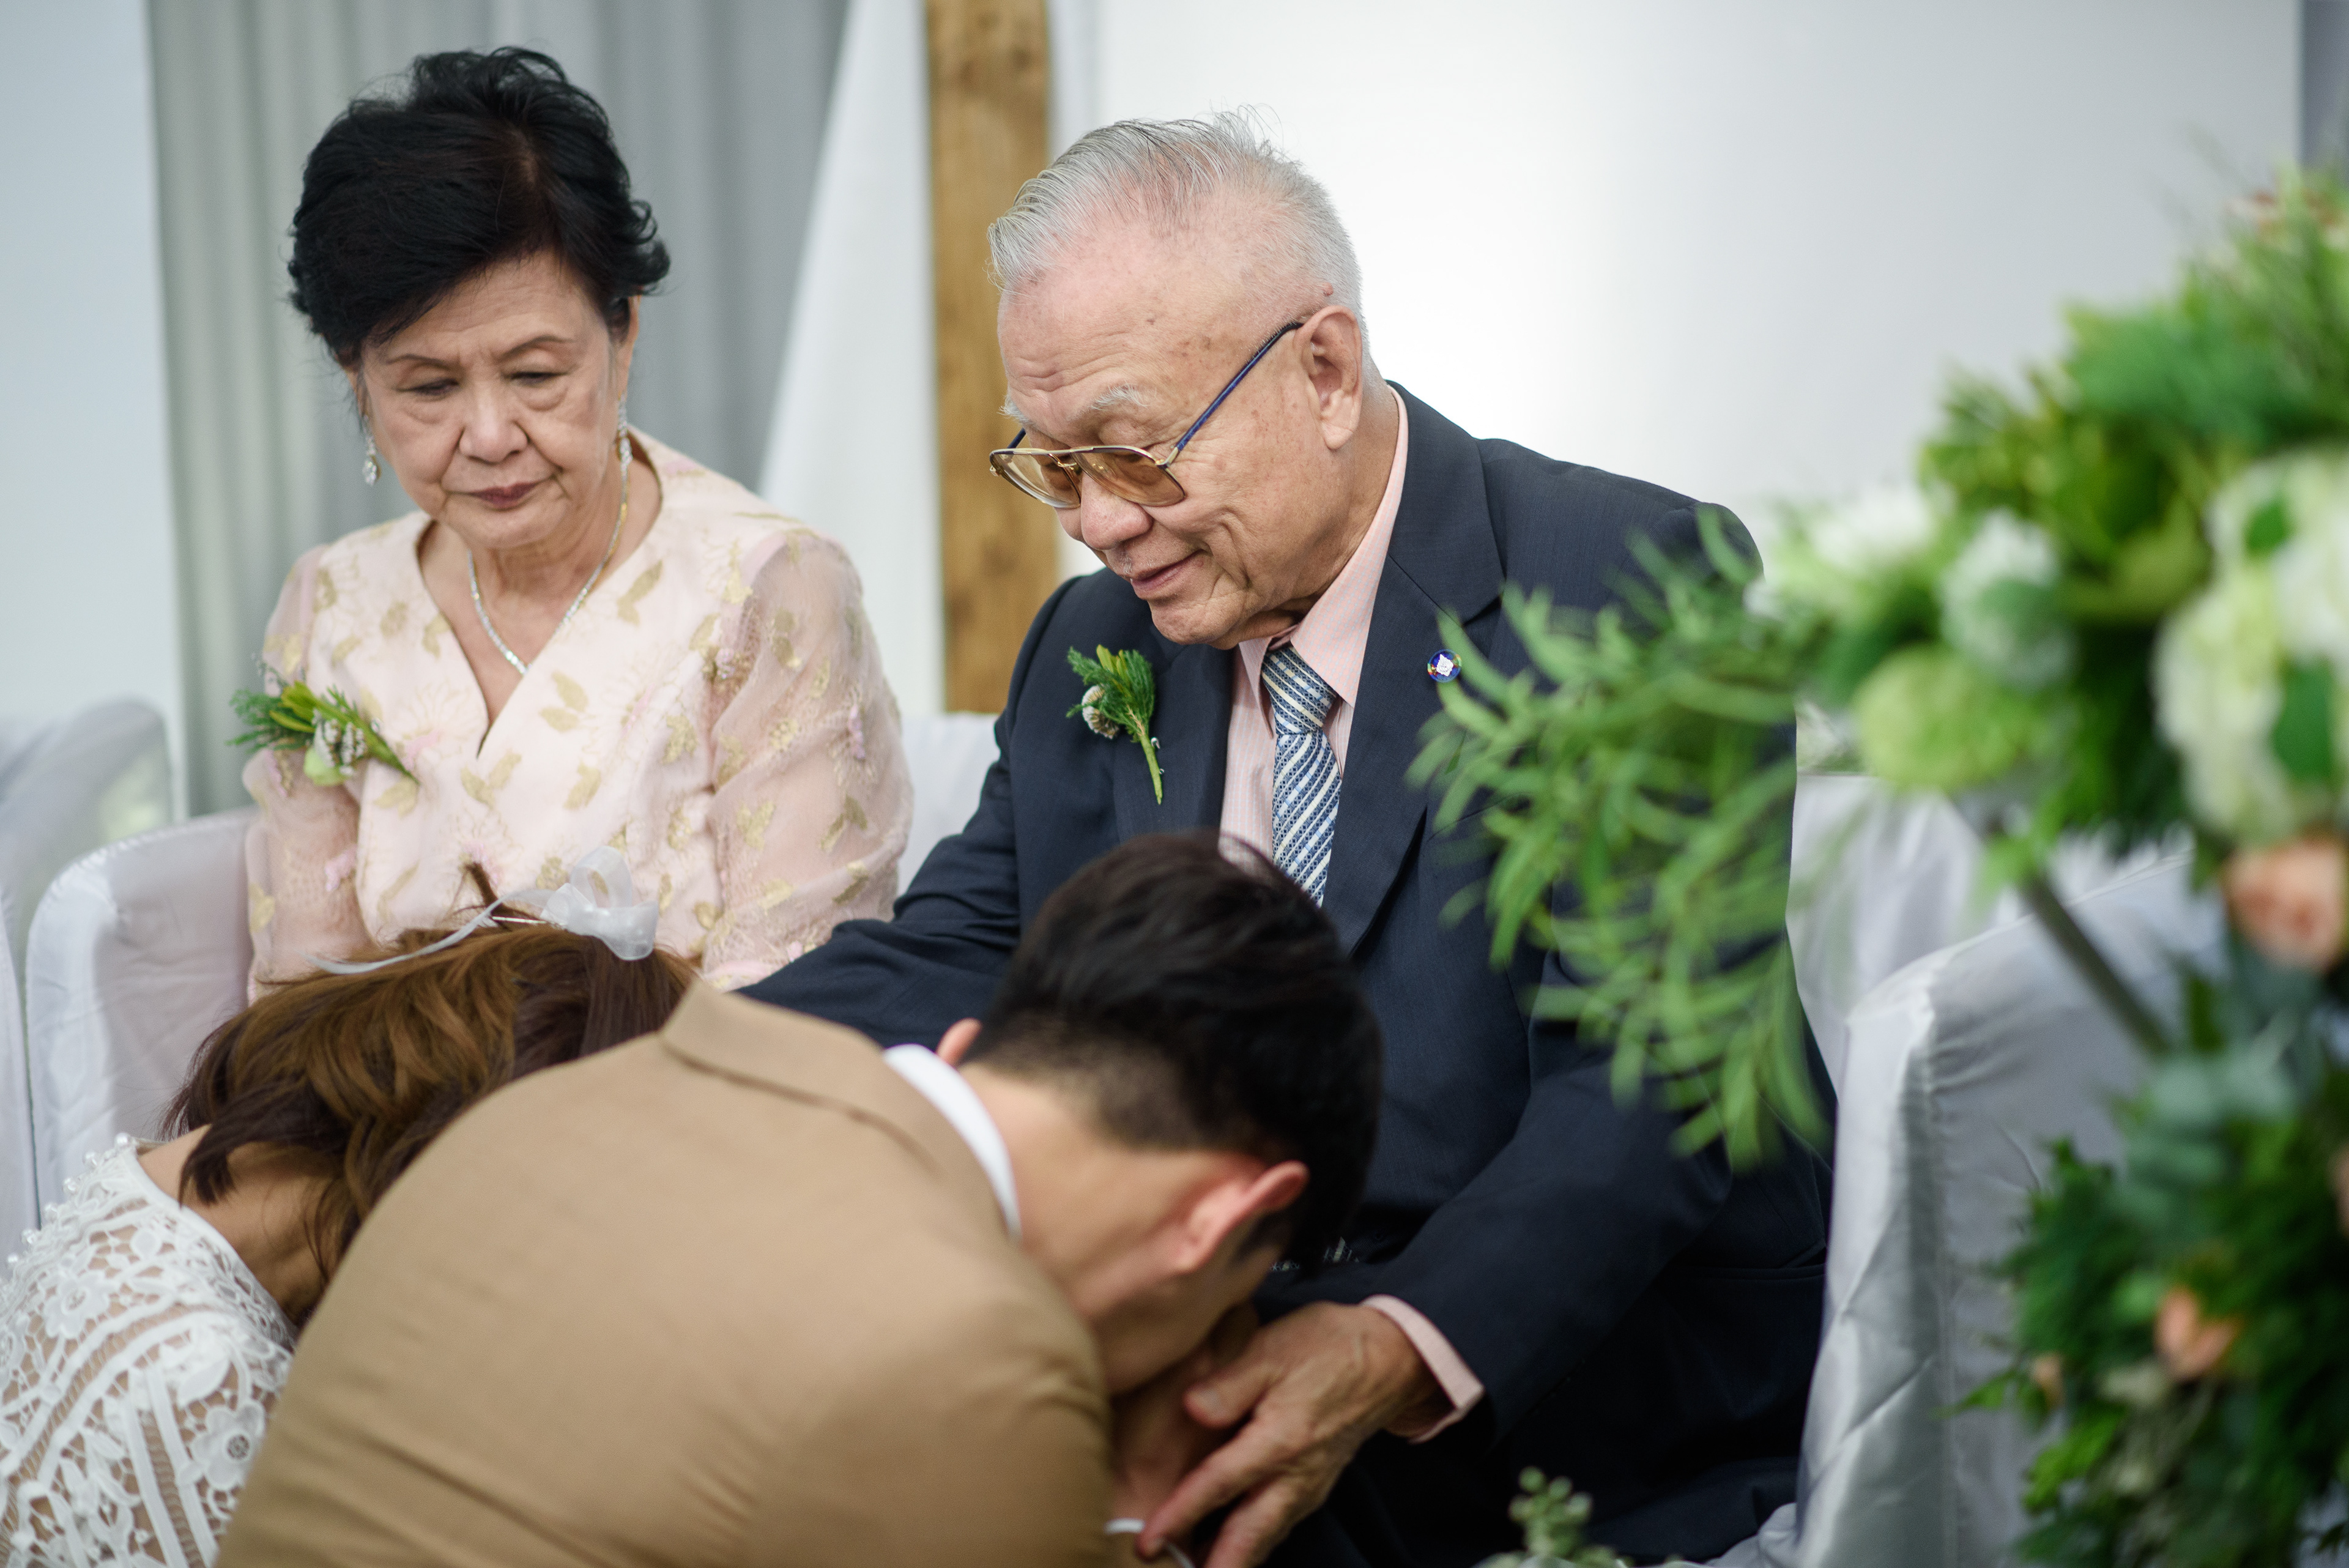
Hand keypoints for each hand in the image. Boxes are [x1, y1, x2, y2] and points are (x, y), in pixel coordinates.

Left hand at [1140, 1303, 1440, 1567]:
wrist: (1387, 1358)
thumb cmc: (1326, 1347)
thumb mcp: (1273, 1348)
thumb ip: (1230, 1382)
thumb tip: (1190, 1409)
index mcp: (1280, 1440)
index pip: (1219, 1486)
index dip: (1179, 1515)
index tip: (1147, 1541)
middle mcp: (1296, 1476)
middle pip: (1248, 1538)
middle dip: (1216, 1567)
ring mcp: (1309, 1486)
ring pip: (1265, 1538)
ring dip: (1233, 1560)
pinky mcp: (1314, 1485)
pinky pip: (1278, 1526)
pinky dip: (1252, 1544)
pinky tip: (1229, 1547)